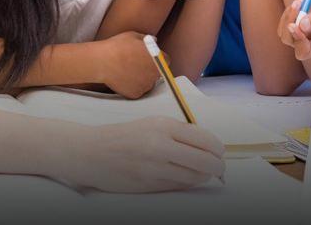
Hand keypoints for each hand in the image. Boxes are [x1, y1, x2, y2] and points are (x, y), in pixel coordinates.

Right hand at [70, 117, 225, 191]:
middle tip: (218, 167)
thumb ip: (178, 134)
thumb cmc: (123, 136)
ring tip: (202, 173)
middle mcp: (161, 146)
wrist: (91, 153)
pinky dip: (187, 183)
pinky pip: (179, 186)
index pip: (205, 140)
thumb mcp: (151, 125)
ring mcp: (155, 168)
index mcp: (164, 126)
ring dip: (203, 177)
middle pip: (206, 162)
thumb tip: (207, 147)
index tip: (219, 152)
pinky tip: (184, 177)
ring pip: (195, 177)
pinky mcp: (149, 185)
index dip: (218, 149)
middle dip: (217, 166)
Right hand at [97, 32, 159, 98]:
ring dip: (141, 78)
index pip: (165, 60)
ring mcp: (146, 86)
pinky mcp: (136, 94)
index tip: (149, 58)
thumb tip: (154, 40)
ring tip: (127, 70)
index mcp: (158, 59)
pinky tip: (123, 78)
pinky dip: (132, 86)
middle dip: (149, 69)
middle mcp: (155, 74)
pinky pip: (137, 90)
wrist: (102, 61)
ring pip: (147, 83)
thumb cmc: (117, 47)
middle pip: (156, 73)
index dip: (157, 59)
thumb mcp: (133, 36)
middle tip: (136, 64)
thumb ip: (146, 39)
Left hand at [278, 0, 310, 59]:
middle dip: (290, 21)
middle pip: (289, 40)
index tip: (295, 24)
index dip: (297, 40)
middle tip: (299, 3)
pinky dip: (288, 13)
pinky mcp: (298, 29)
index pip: (304, 51)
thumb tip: (301, 25)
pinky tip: (299, 3)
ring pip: (284, 32)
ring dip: (288, 15)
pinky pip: (285, 24)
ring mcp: (303, 37)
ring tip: (300, 1)